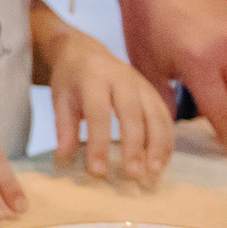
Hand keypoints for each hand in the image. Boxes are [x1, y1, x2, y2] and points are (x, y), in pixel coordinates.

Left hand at [48, 34, 174, 184]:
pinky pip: (165, 117)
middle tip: (131, 175)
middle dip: (134, 146)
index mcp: (93, 77)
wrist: (85, 51)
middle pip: (132, 114)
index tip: (98, 172)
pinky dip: (166, 141)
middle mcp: (122, 78)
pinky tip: (161, 162)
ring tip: (153, 174)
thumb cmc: (71, 80)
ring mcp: (142, 84)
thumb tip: (65, 162)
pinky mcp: (154, 92)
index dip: (99, 143)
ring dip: (157, 146)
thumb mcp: (60, 100)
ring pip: (155, 115)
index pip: (98, 113)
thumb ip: (64, 129)